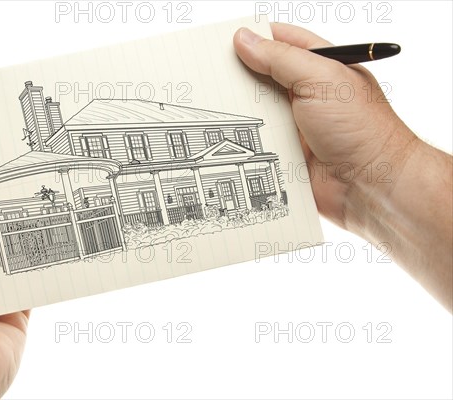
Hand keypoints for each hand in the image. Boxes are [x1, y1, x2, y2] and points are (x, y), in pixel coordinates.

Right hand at [233, 23, 451, 310]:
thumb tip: (245, 41)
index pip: (282, 42)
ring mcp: (296, 125)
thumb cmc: (361, 129)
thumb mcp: (322, 80)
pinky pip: (258, 143)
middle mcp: (307, 94)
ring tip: (210, 104)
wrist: (370, 186)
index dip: (255, 38)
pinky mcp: (287, 154)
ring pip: (256, 112)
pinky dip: (243, 141)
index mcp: (321, 68)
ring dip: (239, 111)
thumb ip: (281, 59)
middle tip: (208, 74)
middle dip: (238, 76)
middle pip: (263, 77)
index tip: (225, 41)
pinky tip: (223, 138)